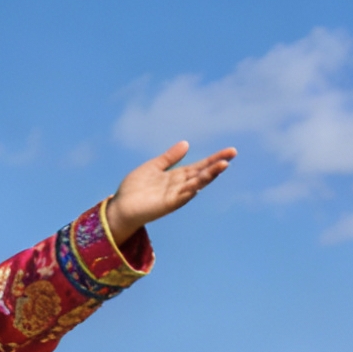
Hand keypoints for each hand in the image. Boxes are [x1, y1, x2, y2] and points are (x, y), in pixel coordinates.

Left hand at [104, 141, 237, 244]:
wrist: (120, 207)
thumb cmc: (134, 189)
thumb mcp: (153, 167)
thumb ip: (169, 158)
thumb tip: (186, 144)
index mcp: (177, 176)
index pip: (200, 166)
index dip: (214, 159)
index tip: (230, 151)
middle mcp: (179, 186)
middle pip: (201, 174)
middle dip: (216, 165)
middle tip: (231, 154)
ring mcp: (174, 196)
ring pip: (195, 184)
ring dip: (208, 176)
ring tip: (222, 165)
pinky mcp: (167, 205)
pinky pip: (181, 197)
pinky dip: (190, 190)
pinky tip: (199, 184)